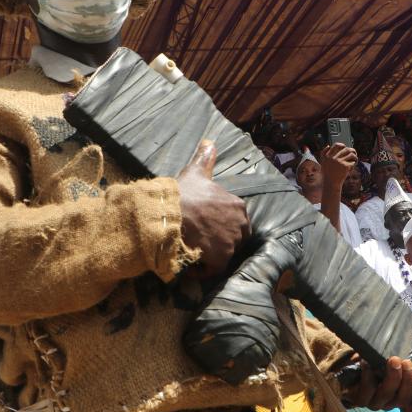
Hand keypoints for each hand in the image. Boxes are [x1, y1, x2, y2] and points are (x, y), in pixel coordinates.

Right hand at [177, 140, 250, 277]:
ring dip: (210, 256)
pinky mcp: (222, 257)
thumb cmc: (183, 192)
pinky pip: (214, 269)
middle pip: (234, 239)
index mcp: (238, 205)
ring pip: (223, 254)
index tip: (206, 227)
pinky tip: (190, 265)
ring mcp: (232, 241)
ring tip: (194, 251)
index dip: (221, 227)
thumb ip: (206, 159)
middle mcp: (240, 223)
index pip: (236, 221)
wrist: (170, 212)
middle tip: (200, 240)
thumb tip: (210, 141)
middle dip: (219, 242)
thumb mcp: (197, 172)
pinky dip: (203, 270)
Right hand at [319, 144, 357, 191]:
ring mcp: (339, 162)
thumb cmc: (327, 175)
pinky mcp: (345, 166)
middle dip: (352, 150)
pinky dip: (354, 165)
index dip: (342, 145)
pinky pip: (353, 162)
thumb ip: (323, 153)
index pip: (337, 145)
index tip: (345, 148)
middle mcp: (334, 158)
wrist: (330, 184)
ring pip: (351, 154)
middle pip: (346, 149)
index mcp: (328, 156)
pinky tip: (351, 169)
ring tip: (355, 160)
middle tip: (354, 154)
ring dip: (355, 157)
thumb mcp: (323, 163)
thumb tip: (328, 145)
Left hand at [345, 356, 411, 411]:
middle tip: (405, 362)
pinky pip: (366, 390)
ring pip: (385, 395)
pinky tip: (367, 362)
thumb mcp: (388, 364)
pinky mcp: (358, 399)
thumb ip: (400, 366)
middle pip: (401, 399)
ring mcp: (373, 403)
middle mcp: (388, 404)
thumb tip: (409, 359)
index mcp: (399, 398)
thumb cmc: (373, 364)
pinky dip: (368, 375)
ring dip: (391, 377)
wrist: (345, 369)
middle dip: (406, 381)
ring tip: (392, 360)